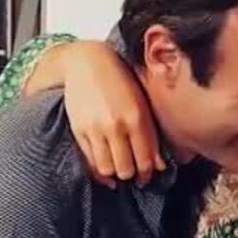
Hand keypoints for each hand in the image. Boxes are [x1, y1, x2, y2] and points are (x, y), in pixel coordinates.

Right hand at [55, 42, 162, 187]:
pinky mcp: (78, 130)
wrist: (87, 62)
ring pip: (106, 169)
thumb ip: (150, 134)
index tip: (146, 175)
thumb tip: (159, 166)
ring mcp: (95, 129)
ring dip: (114, 173)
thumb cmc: (120, 80)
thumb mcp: (141, 103)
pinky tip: (105, 169)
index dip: (147, 173)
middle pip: (125, 169)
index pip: (145, 160)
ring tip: (118, 168)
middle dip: (131, 174)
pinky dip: (98, 170)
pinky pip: (89, 161)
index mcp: (136, 118)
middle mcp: (115, 126)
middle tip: (133, 172)